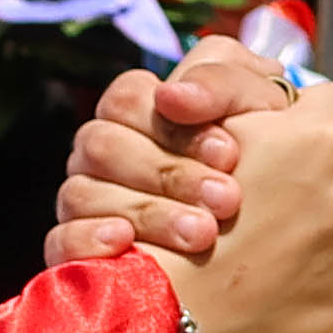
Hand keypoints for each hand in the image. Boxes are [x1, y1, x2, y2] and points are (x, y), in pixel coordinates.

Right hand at [42, 58, 274, 276]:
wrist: (271, 236)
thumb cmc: (263, 159)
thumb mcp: (262, 109)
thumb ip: (225, 82)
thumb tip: (172, 95)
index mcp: (136, 110)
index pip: (125, 98)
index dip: (173, 125)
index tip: (229, 154)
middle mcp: (101, 151)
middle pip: (101, 146)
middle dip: (168, 174)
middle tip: (227, 201)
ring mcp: (84, 199)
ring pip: (82, 194)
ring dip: (148, 213)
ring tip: (203, 235)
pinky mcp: (75, 250)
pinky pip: (60, 241)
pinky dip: (89, 240)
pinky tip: (126, 244)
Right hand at [160, 60, 332, 332]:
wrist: (158, 312)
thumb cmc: (164, 210)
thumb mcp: (190, 120)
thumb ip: (239, 85)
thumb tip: (280, 84)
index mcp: (322, 134)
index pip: (327, 102)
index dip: (292, 121)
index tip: (263, 146)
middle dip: (314, 169)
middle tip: (264, 196)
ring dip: (330, 214)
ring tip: (277, 237)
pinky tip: (308, 269)